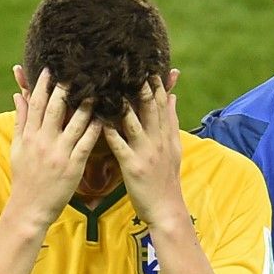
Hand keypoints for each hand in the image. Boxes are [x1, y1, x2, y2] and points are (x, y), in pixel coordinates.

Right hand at [8, 65, 102, 225]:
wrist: (30, 208)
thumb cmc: (24, 177)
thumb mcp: (18, 148)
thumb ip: (20, 120)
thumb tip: (18, 95)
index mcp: (29, 136)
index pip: (36, 104)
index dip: (43, 84)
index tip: (51, 67)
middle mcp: (43, 141)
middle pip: (55, 108)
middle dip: (66, 87)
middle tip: (78, 69)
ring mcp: (59, 153)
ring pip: (75, 123)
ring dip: (86, 104)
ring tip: (98, 88)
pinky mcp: (73, 166)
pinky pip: (86, 143)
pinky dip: (95, 129)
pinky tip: (105, 117)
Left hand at [103, 75, 185, 227]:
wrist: (167, 210)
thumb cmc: (166, 180)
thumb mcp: (174, 148)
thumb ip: (171, 121)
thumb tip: (173, 96)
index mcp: (166, 135)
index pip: (162, 103)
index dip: (155, 82)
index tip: (147, 64)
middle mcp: (158, 140)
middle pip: (149, 108)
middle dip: (140, 85)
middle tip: (128, 65)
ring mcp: (146, 152)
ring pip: (133, 122)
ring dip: (122, 103)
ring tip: (109, 84)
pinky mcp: (133, 166)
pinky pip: (120, 145)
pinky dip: (110, 131)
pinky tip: (99, 119)